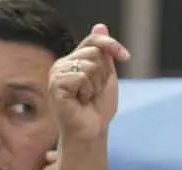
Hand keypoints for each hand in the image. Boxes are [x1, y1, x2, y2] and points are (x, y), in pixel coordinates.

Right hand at [49, 24, 130, 141]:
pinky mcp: (56, 84)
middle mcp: (63, 63)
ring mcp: (57, 73)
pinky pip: (81, 76)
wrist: (92, 131)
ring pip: (89, 65)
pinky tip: (80, 101)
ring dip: (95, 85)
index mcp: (74, 59)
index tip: (126, 56)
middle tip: (94, 92)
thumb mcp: (107, 76)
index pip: (94, 40)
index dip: (111, 45)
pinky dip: (86, 91)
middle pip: (94, 52)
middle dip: (103, 74)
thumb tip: (100, 26)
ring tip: (86, 98)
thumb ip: (104, 53)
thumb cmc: (98, 108)